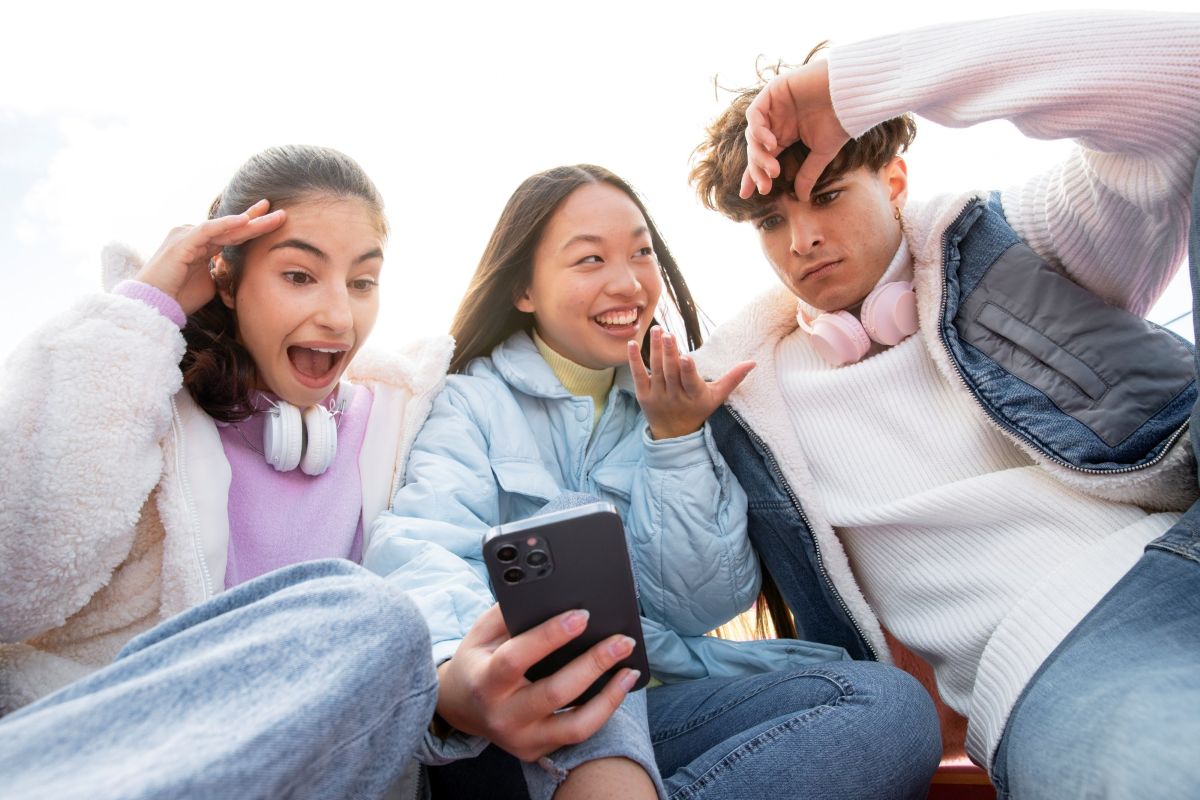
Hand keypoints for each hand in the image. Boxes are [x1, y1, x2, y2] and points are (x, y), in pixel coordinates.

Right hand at [134, 199, 285, 315]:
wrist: (154, 305)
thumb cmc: (178, 297)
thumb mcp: (208, 284)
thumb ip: (220, 272)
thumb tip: (232, 272)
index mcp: (201, 245)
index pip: (231, 233)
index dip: (252, 226)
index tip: (274, 220)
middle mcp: (193, 235)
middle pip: (231, 226)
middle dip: (256, 218)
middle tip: (281, 212)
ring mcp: (187, 236)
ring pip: (223, 226)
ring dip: (249, 220)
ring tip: (272, 214)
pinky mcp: (182, 242)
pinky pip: (208, 230)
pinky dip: (226, 225)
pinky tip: (244, 220)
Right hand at [435, 604, 641, 761]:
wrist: (458, 708)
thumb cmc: (477, 661)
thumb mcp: (482, 633)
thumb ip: (509, 614)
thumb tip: (550, 595)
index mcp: (484, 681)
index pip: (517, 658)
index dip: (551, 636)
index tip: (582, 615)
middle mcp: (502, 715)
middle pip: (555, 693)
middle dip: (594, 664)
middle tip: (622, 640)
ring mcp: (520, 739)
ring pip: (575, 725)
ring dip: (609, 697)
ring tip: (629, 670)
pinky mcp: (536, 751)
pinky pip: (577, 733)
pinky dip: (603, 710)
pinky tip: (618, 688)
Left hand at [629, 327, 753, 439]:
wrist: (674, 434)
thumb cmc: (698, 410)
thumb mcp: (717, 396)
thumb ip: (733, 378)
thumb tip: (753, 362)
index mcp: (694, 396)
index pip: (690, 381)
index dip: (687, 370)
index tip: (686, 356)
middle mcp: (675, 396)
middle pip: (671, 372)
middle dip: (669, 353)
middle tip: (667, 334)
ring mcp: (658, 396)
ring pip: (656, 371)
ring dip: (655, 350)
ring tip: (656, 330)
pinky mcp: (644, 395)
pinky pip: (638, 376)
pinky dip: (634, 361)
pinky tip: (632, 343)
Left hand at [739, 58, 851, 202]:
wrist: (852, 95)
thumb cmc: (841, 121)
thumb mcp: (822, 153)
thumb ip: (808, 174)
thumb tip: (801, 199)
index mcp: (784, 134)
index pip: (762, 156)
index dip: (752, 174)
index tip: (746, 195)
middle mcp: (776, 120)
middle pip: (755, 148)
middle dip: (756, 169)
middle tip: (765, 186)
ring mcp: (773, 106)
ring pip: (752, 134)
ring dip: (759, 155)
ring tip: (774, 169)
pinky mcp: (773, 91)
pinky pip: (755, 114)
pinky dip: (759, 131)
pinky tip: (772, 144)